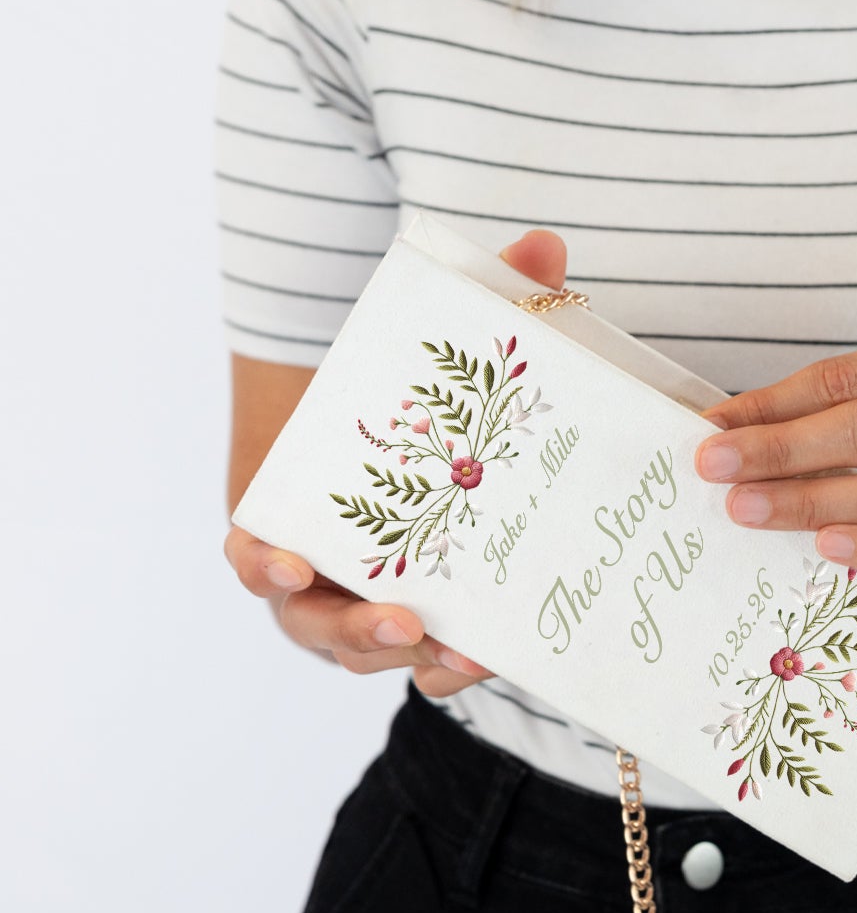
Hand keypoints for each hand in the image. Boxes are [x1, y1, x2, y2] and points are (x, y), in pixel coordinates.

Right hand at [223, 228, 570, 694]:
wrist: (448, 444)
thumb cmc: (421, 401)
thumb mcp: (449, 353)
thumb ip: (488, 299)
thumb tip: (544, 245)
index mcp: (301, 506)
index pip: (256, 548)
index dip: (264, 562)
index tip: (293, 565)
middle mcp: (324, 568)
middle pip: (314, 621)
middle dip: (354, 630)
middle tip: (406, 621)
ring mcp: (368, 604)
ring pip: (372, 654)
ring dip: (416, 660)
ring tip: (470, 654)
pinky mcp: (422, 629)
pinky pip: (429, 663)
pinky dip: (454, 667)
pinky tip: (498, 657)